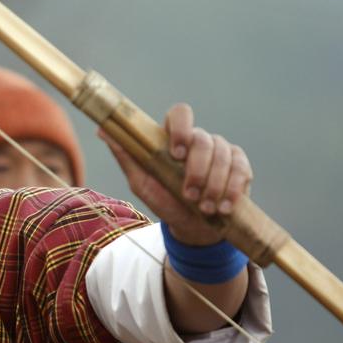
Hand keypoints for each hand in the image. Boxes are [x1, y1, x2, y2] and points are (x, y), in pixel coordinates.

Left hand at [100, 102, 251, 245]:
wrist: (192, 228)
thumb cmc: (164, 200)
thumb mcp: (141, 182)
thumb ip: (126, 156)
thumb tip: (101, 130)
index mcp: (174, 138)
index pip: (180, 113)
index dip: (180, 128)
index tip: (175, 154)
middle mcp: (199, 140)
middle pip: (204, 139)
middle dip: (197, 170)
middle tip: (189, 194)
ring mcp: (222, 151)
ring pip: (224, 155)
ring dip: (214, 184)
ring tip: (204, 207)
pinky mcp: (240, 167)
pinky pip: (241, 169)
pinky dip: (232, 190)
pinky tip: (224, 206)